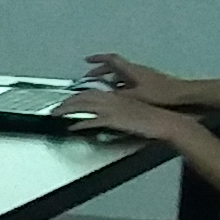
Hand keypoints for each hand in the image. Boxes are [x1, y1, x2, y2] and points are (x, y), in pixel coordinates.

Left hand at [57, 88, 193, 143]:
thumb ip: (117, 109)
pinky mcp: (115, 119)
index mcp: (116, 95)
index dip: (76, 96)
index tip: (66, 100)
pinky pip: (93, 120)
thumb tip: (106, 115)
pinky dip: (81, 123)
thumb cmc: (151, 117)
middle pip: (83, 96)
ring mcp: (113, 108)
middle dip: (67, 102)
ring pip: (84, 105)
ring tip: (56, 114)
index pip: (90, 92)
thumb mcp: (131, 109)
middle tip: (55, 108)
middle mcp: (112, 99)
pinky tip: (73, 127)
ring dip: (68, 109)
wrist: (164, 121)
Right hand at [80, 54, 190, 109]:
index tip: (86, 61)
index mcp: (131, 70)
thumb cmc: (160, 93)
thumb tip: (102, 95)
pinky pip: (128, 79)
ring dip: (109, 78)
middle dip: (100, 70)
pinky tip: (118, 95)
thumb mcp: (136, 96)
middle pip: (115, 66)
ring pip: (121, 73)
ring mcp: (143, 75)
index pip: (111, 60)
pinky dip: (119, 84)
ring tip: (101, 88)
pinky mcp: (148, 82)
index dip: (98, 59)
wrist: (182, 94)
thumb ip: (119, 95)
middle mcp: (136, 69)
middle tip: (89, 78)